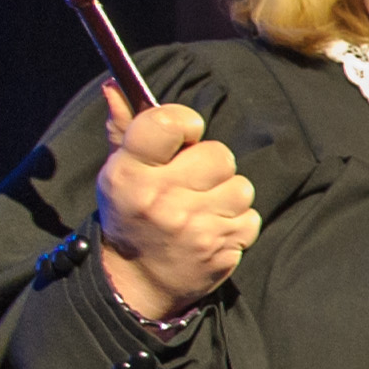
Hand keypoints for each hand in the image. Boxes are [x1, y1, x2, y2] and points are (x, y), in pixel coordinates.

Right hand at [95, 87, 255, 322]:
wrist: (136, 282)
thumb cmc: (130, 217)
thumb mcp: (117, 173)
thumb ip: (123, 129)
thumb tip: (118, 86)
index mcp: (130, 174)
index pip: (168, 122)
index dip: (184, 122)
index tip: (185, 133)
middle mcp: (162, 199)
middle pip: (218, 154)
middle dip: (210, 164)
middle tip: (191, 179)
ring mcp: (195, 227)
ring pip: (240, 186)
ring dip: (226, 194)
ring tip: (200, 207)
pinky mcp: (222, 249)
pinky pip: (250, 218)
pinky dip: (236, 222)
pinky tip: (212, 228)